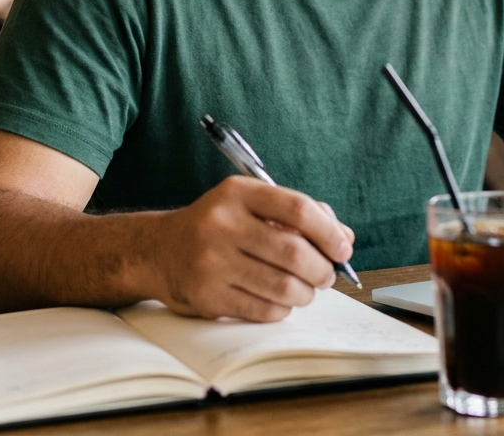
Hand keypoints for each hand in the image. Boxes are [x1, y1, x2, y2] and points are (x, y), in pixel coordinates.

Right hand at [149, 176, 354, 321]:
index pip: (297, 208)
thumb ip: (298, 214)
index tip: (342, 248)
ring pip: (283, 286)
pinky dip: (282, 309)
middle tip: (326, 275)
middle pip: (294, 252)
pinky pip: (264, 310)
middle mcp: (223, 224)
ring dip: (306, 293)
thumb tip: (344, 237)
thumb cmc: (217, 225)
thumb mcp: (250, 204)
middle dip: (322, 270)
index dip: (328, 231)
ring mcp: (212, 261)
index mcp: (238, 193)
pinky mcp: (207, 295)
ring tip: (306, 290)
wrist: (159, 250)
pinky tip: (279, 301)